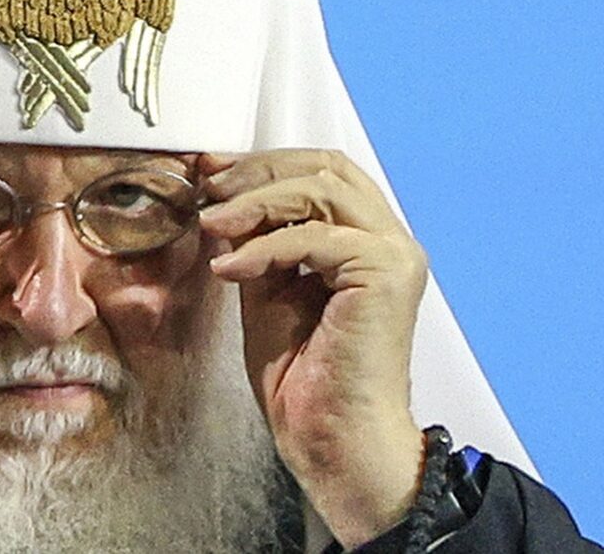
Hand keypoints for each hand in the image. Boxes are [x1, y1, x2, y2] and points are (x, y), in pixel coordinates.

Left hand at [198, 149, 427, 547]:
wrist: (331, 438)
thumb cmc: (303, 379)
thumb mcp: (266, 290)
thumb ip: (257, 242)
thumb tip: (222, 198)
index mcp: (366, 241)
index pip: (322, 173)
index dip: (265, 164)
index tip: (212, 171)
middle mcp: (389, 240)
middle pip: (326, 167)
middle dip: (260, 170)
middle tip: (209, 186)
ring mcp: (394, 255)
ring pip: (321, 191)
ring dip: (256, 202)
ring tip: (211, 224)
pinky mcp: (386, 273)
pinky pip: (314, 237)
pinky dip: (264, 247)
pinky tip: (229, 269)